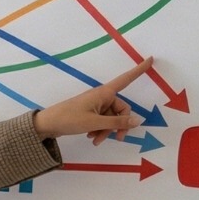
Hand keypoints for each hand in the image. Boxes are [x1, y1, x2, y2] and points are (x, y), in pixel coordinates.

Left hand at [34, 58, 152, 144]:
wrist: (47, 124)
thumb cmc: (70, 119)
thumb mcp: (95, 123)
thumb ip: (117, 123)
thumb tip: (138, 121)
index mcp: (104, 93)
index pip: (126, 79)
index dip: (139, 70)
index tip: (151, 59)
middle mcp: (102, 96)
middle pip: (121, 109)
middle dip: (119, 125)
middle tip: (118, 139)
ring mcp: (95, 105)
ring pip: (111, 118)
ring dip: (107, 130)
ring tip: (96, 140)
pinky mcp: (89, 113)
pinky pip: (102, 121)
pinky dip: (100, 130)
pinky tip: (92, 138)